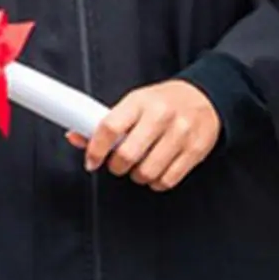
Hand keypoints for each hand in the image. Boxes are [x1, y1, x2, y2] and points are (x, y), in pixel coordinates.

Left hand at [71, 80, 220, 189]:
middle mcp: (160, 115)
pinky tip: (157, 170)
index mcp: (140, 101)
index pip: (110, 127)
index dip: (95, 149)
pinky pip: (167, 180)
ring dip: (137, 176)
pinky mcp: (194, 150)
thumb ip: (107, 122)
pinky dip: (156, 182)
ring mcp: (179, 133)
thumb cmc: (163, 102)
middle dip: (117, 166)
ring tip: (140, 165)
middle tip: (118, 163)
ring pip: (146, 172)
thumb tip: (75, 137)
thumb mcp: (134, 104)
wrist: (203, 98)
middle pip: (127, 155)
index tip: (91, 161)